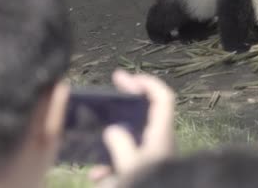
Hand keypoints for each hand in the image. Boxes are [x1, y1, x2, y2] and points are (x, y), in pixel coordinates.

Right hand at [89, 70, 175, 185]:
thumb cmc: (148, 186)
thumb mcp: (130, 168)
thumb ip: (120, 145)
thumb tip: (113, 131)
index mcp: (161, 135)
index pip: (163, 98)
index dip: (147, 83)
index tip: (124, 80)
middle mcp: (160, 143)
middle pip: (145, 114)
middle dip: (124, 108)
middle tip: (107, 94)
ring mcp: (153, 158)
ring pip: (133, 140)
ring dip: (112, 145)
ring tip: (95, 164)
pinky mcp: (146, 172)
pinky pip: (127, 162)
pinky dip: (112, 167)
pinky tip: (97, 178)